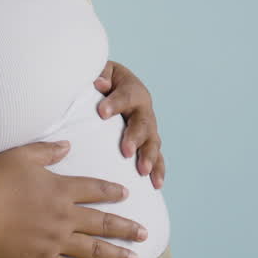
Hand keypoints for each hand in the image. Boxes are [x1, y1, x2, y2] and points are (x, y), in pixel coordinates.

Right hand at [0, 141, 147, 257]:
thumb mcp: (22, 156)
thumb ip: (48, 151)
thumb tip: (67, 144)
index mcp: (61, 189)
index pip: (95, 189)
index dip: (113, 192)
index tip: (127, 194)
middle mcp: (64, 215)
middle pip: (102, 222)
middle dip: (126, 227)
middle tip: (145, 232)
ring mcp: (54, 240)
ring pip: (93, 248)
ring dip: (116, 253)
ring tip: (134, 257)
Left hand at [94, 61, 164, 188]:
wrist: (114, 88)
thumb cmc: (102, 81)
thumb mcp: (101, 73)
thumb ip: (101, 75)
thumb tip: (99, 83)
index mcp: (131, 89)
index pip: (125, 96)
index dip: (115, 103)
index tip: (102, 113)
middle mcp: (143, 109)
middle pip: (142, 123)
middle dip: (135, 137)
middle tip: (126, 151)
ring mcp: (148, 127)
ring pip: (152, 141)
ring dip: (149, 157)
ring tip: (143, 171)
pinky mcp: (148, 143)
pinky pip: (157, 157)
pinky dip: (158, 170)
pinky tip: (156, 184)